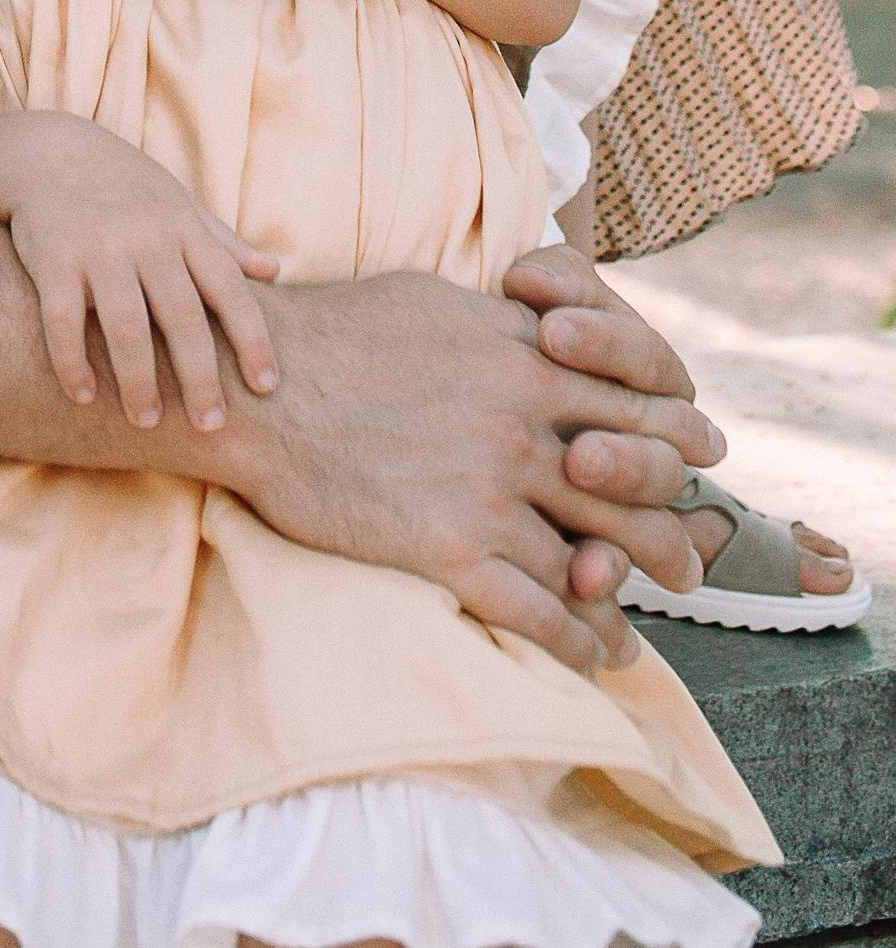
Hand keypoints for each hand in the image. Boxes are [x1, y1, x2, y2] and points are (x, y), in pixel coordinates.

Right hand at [4, 116, 277, 427]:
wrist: (46, 149)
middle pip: (182, 317)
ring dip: (137, 379)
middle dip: (199, 377)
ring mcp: (98, 248)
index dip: (252, 340)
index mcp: (182, 229)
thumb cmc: (123, 185)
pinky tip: (82, 395)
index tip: (266, 387)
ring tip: (145, 422)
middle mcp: (146, 239)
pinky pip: (63, 319)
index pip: (229, 290)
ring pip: (125, 324)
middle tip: (210, 425)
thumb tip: (274, 271)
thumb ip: (221, 241)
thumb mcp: (177, 202)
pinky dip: (72, 361)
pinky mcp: (53, 257)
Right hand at [236, 268, 719, 673]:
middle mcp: (523, 422)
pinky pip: (542, 613)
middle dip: (672, 529)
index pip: (640, 400)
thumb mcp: (438, 303)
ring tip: (637, 618)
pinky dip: (579, 643)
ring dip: (627, 595)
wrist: (258, 388)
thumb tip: (545, 328)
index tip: (699, 461)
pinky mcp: (450, 550)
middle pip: (638, 485)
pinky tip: (593, 655)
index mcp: (524, 356)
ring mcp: (490, 488)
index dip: (680, 437)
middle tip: (688, 560)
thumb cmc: (338, 333)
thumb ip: (507, 325)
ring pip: (597, 557)